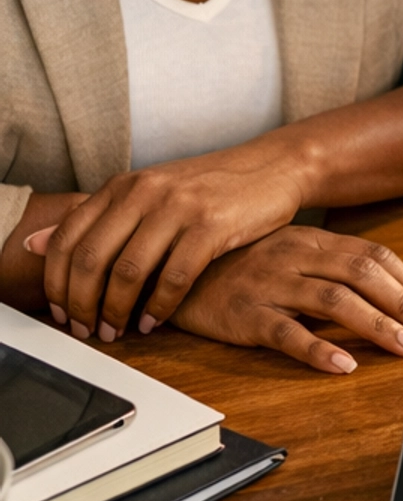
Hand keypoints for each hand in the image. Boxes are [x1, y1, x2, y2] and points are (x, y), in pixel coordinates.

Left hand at [25, 134, 319, 340]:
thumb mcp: (147, 193)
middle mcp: (144, 191)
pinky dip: (159, 308)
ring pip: (128, 272)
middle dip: (83, 305)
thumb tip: (33, 242)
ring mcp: (178, 208)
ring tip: (118, 331)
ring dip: (118, 311)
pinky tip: (154, 322)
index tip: (64, 314)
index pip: (68, 239)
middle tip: (88, 331)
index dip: (57, 284)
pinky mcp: (211, 226)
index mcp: (123, 185)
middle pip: (92, 259)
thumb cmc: (208, 188)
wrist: (272, 168)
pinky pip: (174, 278)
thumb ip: (94, 218)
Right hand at [170, 226, 402, 373]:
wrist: (169, 270)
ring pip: (335, 302)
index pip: (373, 255)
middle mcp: (295, 255)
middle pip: (362, 275)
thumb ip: (329, 267)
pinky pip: (287, 333)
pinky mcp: (245, 314)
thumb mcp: (287, 255)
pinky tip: (342, 365)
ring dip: (376, 326)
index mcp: (310, 240)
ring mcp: (270, 283)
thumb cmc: (236, 266)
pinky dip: (318, 350)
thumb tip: (383, 291)